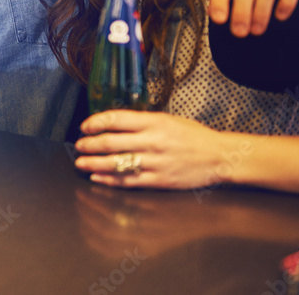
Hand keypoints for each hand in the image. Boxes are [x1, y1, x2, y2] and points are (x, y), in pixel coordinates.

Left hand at [74, 110, 229, 189]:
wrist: (220, 156)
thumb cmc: (193, 135)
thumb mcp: (168, 119)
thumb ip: (142, 122)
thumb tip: (112, 124)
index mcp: (154, 122)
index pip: (117, 119)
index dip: (96, 122)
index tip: (85, 126)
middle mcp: (153, 141)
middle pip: (111, 142)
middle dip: (90, 144)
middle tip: (79, 145)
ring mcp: (156, 163)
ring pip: (117, 163)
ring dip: (94, 163)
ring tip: (81, 163)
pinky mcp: (159, 180)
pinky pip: (129, 181)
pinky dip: (109, 180)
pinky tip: (97, 178)